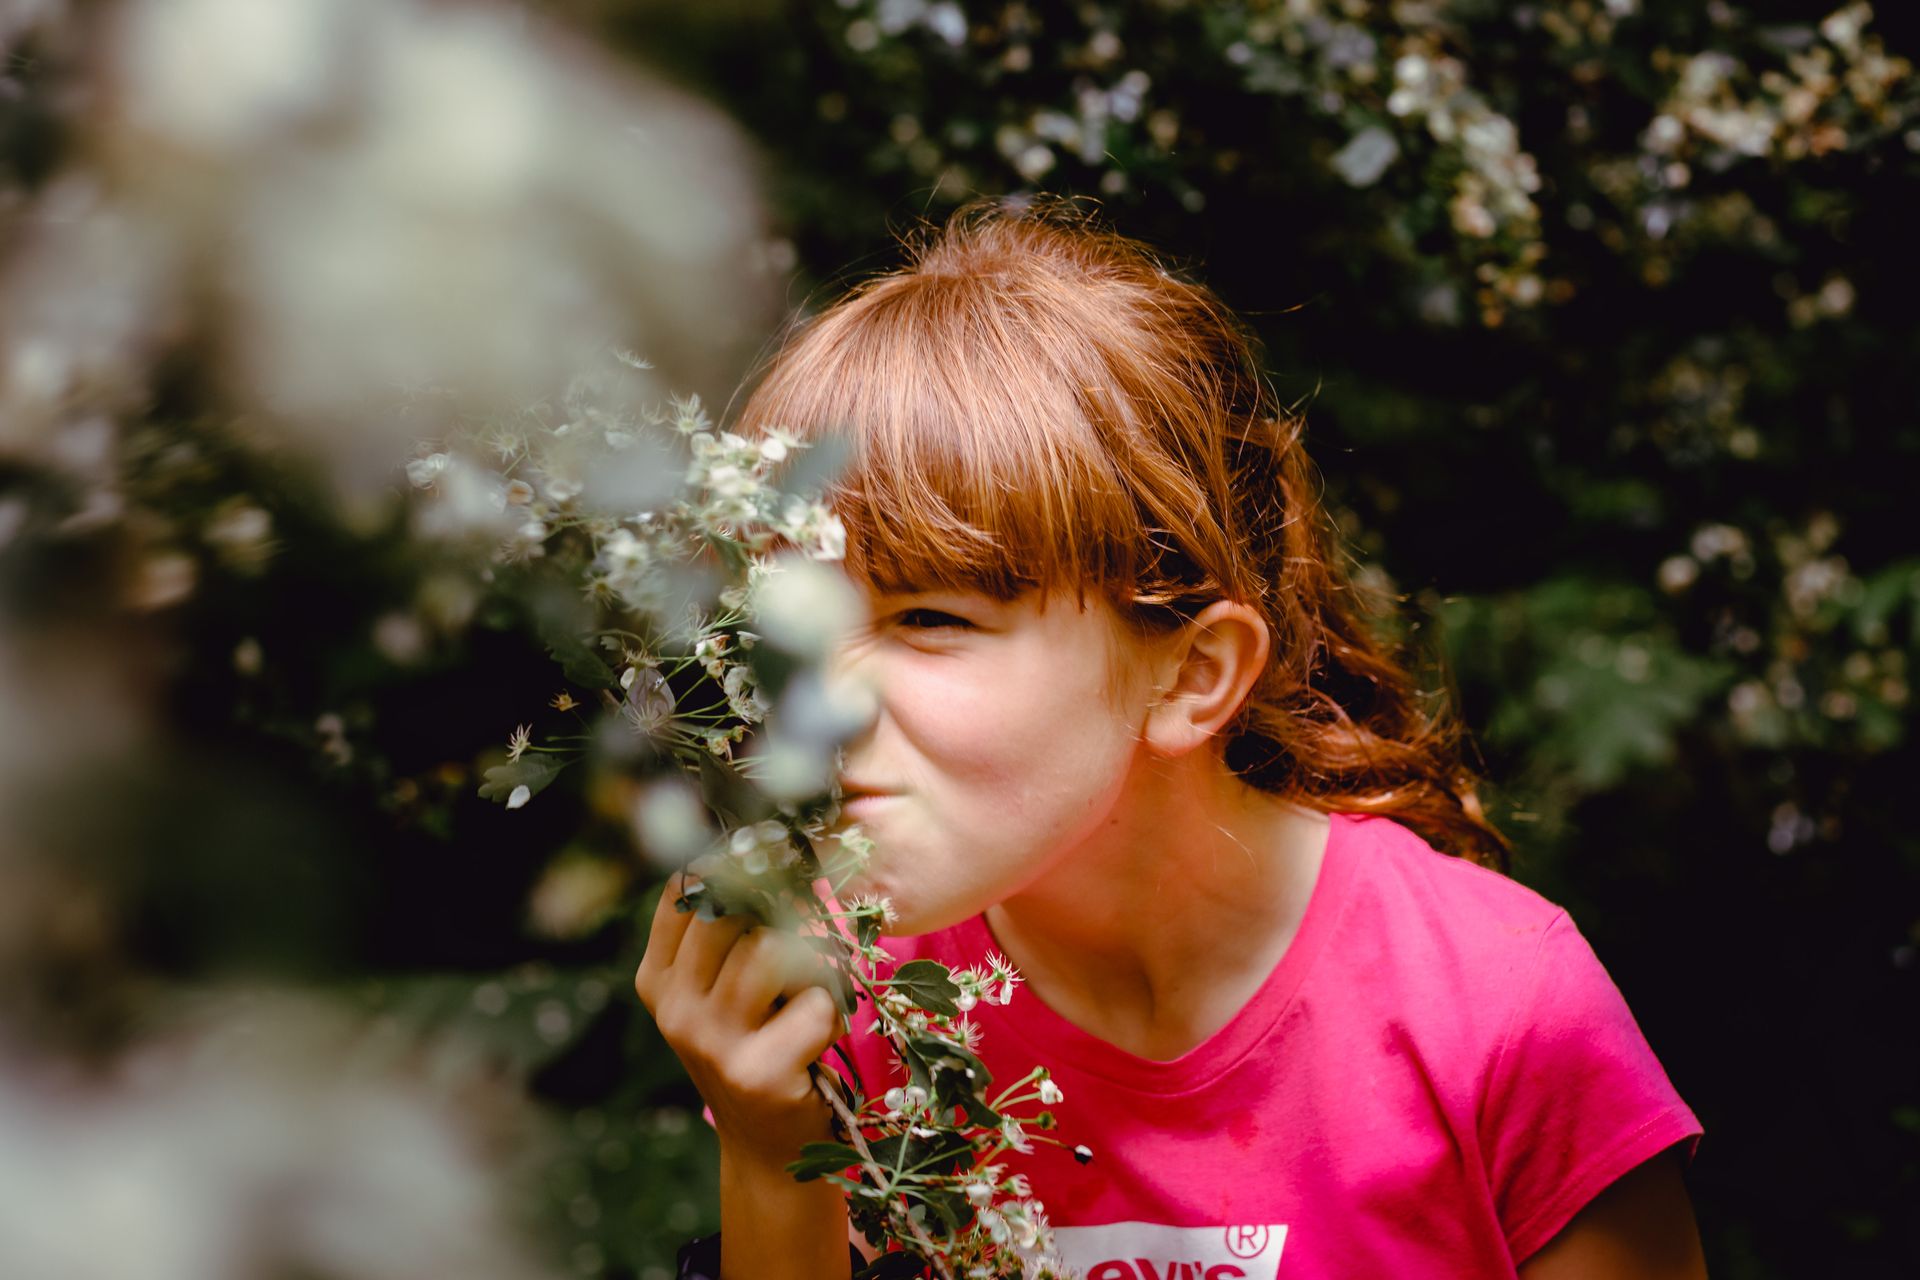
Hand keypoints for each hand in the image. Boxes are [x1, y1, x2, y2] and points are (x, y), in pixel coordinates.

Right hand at [633, 873, 848, 1167]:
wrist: (769, 1145)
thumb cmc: (758, 1046)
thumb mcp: (726, 990)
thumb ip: (732, 930)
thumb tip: (773, 849)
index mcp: (658, 978)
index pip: (684, 889)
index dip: (732, 859)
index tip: (771, 847)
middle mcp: (674, 1007)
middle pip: (729, 909)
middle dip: (781, 904)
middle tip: (810, 920)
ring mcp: (711, 1041)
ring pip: (774, 949)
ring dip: (813, 964)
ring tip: (813, 992)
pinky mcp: (757, 1071)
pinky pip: (816, 1003)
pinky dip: (833, 1012)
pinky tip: (819, 1037)